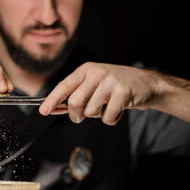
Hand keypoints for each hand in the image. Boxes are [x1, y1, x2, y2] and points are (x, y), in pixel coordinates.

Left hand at [39, 62, 161, 124]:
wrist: (146, 83)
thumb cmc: (115, 86)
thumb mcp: (94, 84)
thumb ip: (76, 94)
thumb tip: (52, 108)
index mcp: (86, 69)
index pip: (64, 86)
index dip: (52, 100)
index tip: (43, 111)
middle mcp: (97, 73)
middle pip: (75, 102)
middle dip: (76, 115)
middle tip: (81, 117)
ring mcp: (110, 81)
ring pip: (91, 112)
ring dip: (97, 116)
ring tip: (107, 107)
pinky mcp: (123, 92)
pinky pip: (107, 117)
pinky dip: (111, 119)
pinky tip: (119, 110)